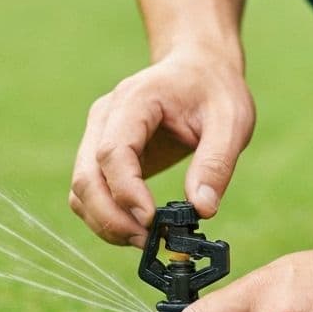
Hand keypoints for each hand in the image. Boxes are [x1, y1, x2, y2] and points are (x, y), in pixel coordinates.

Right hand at [69, 50, 254, 245]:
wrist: (199, 69)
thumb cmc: (215, 91)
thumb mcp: (231, 121)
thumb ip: (216, 163)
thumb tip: (202, 209)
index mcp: (134, 100)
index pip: (112, 152)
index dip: (127, 192)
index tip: (152, 221)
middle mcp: (105, 117)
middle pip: (86, 176)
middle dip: (111, 217)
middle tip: (148, 242)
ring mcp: (98, 135)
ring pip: (81, 190)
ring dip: (105, 223)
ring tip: (145, 241)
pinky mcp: (101, 155)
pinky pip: (89, 193)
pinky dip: (105, 217)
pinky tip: (137, 228)